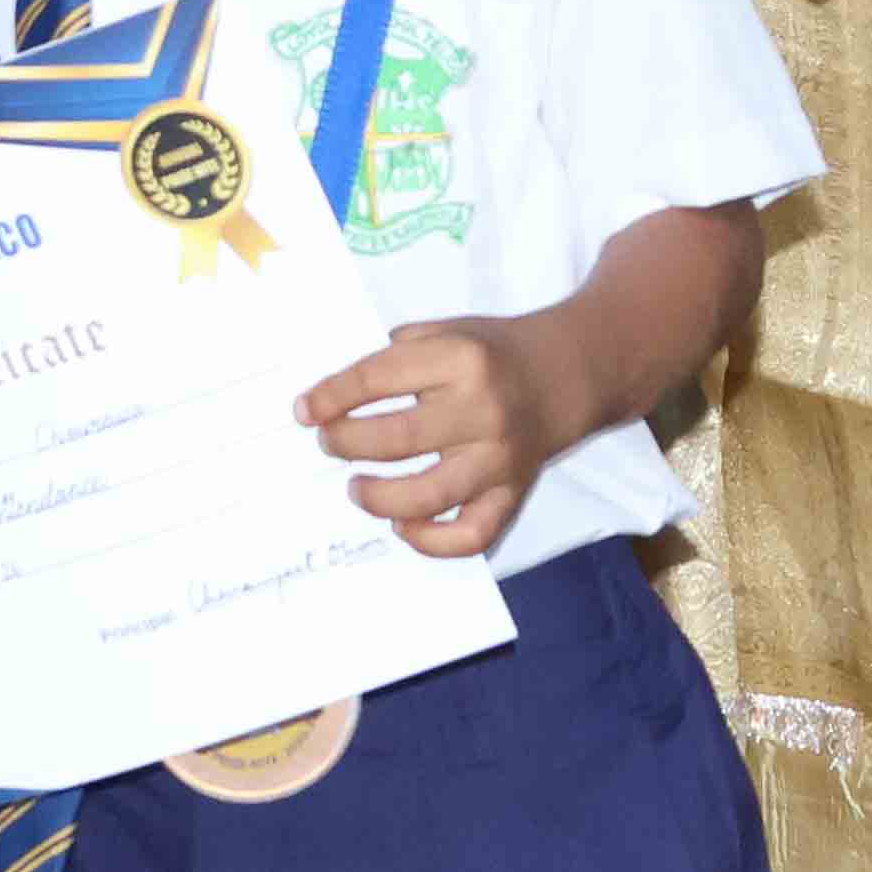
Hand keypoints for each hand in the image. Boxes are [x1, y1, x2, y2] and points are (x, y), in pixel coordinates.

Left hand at [299, 316, 574, 560]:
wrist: (567, 373)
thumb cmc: (494, 353)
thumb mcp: (447, 330)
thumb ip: (397, 354)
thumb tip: (336, 394)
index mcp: (461, 359)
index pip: (379, 378)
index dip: (332, 397)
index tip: (304, 411)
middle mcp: (483, 409)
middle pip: (396, 438)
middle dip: (346, 443)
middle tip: (329, 444)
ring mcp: (499, 459)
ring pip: (427, 495)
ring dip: (378, 497)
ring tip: (356, 488)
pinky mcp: (512, 495)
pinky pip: (469, 536)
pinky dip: (430, 541)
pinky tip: (403, 525)